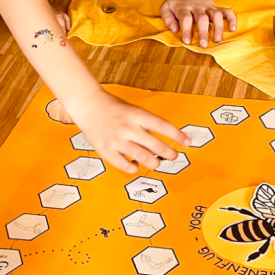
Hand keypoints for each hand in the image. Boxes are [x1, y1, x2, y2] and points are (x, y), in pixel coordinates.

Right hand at [66, 90, 188, 173]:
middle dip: (168, 153)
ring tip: (156, 163)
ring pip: (142, 157)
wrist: (88, 105)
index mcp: (137, 115)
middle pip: (155, 145)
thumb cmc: (113, 108)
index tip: (187, 143)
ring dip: (153, 163)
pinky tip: (135, 165)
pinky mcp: (106, 150)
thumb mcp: (134, 110)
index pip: (163, 126)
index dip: (177, 136)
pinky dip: (133, 168)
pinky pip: (124, 165)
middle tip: (173, 156)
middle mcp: (128, 127)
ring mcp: (117, 140)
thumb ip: (147, 124)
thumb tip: (165, 140)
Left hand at [162, 0, 236, 48]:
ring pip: (216, 15)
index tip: (187, 41)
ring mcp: (208, 7)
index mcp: (184, 8)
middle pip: (202, 18)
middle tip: (204, 45)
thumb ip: (167, 18)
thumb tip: (174, 30)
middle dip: (203, 32)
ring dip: (218, 27)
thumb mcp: (166, 7)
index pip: (186, 18)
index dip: (186, 29)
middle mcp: (197, 7)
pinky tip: (232, 28)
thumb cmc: (176, 3)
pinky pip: (227, 11)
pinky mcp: (216, 7)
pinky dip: (231, 19)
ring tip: (218, 40)